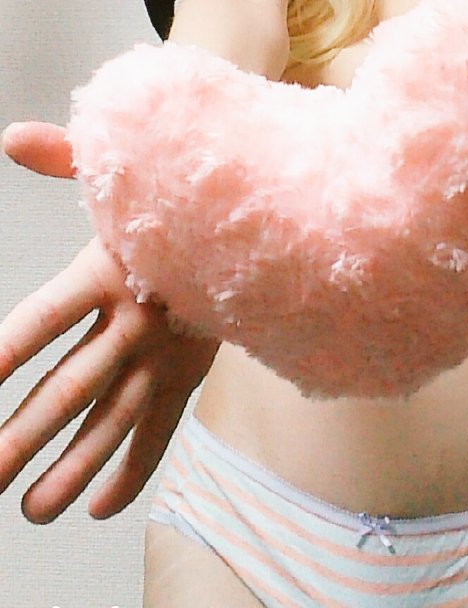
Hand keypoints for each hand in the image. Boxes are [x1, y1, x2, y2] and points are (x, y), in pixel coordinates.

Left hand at [1, 123, 218, 522]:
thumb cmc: (180, 204)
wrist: (264, 231)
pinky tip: (97, 507)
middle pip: (72, 389)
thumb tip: (11, 137)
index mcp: (110, 270)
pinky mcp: (189, 377)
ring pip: (113, 424)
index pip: (47, 317)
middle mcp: (136, 322)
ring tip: (28, 510)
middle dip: (21, 436)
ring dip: (71, 469)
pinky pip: (160, 434)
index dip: (9, 349)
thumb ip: (66, 157)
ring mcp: (166, 357)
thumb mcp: (126, 174)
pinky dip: (132, 472)